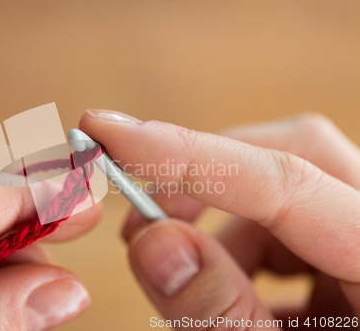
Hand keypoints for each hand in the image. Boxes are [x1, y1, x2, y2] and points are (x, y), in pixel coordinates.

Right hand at [80, 110, 359, 329]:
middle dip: (203, 177)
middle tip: (138, 218)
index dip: (187, 154)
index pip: (286, 179)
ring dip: (223, 228)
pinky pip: (291, 228)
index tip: (108, 130)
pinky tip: (236, 301)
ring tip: (187, 287)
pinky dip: (245, 251)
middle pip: (297, 156)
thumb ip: (221, 316)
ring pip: (287, 193)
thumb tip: (155, 244)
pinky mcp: (353, 255)